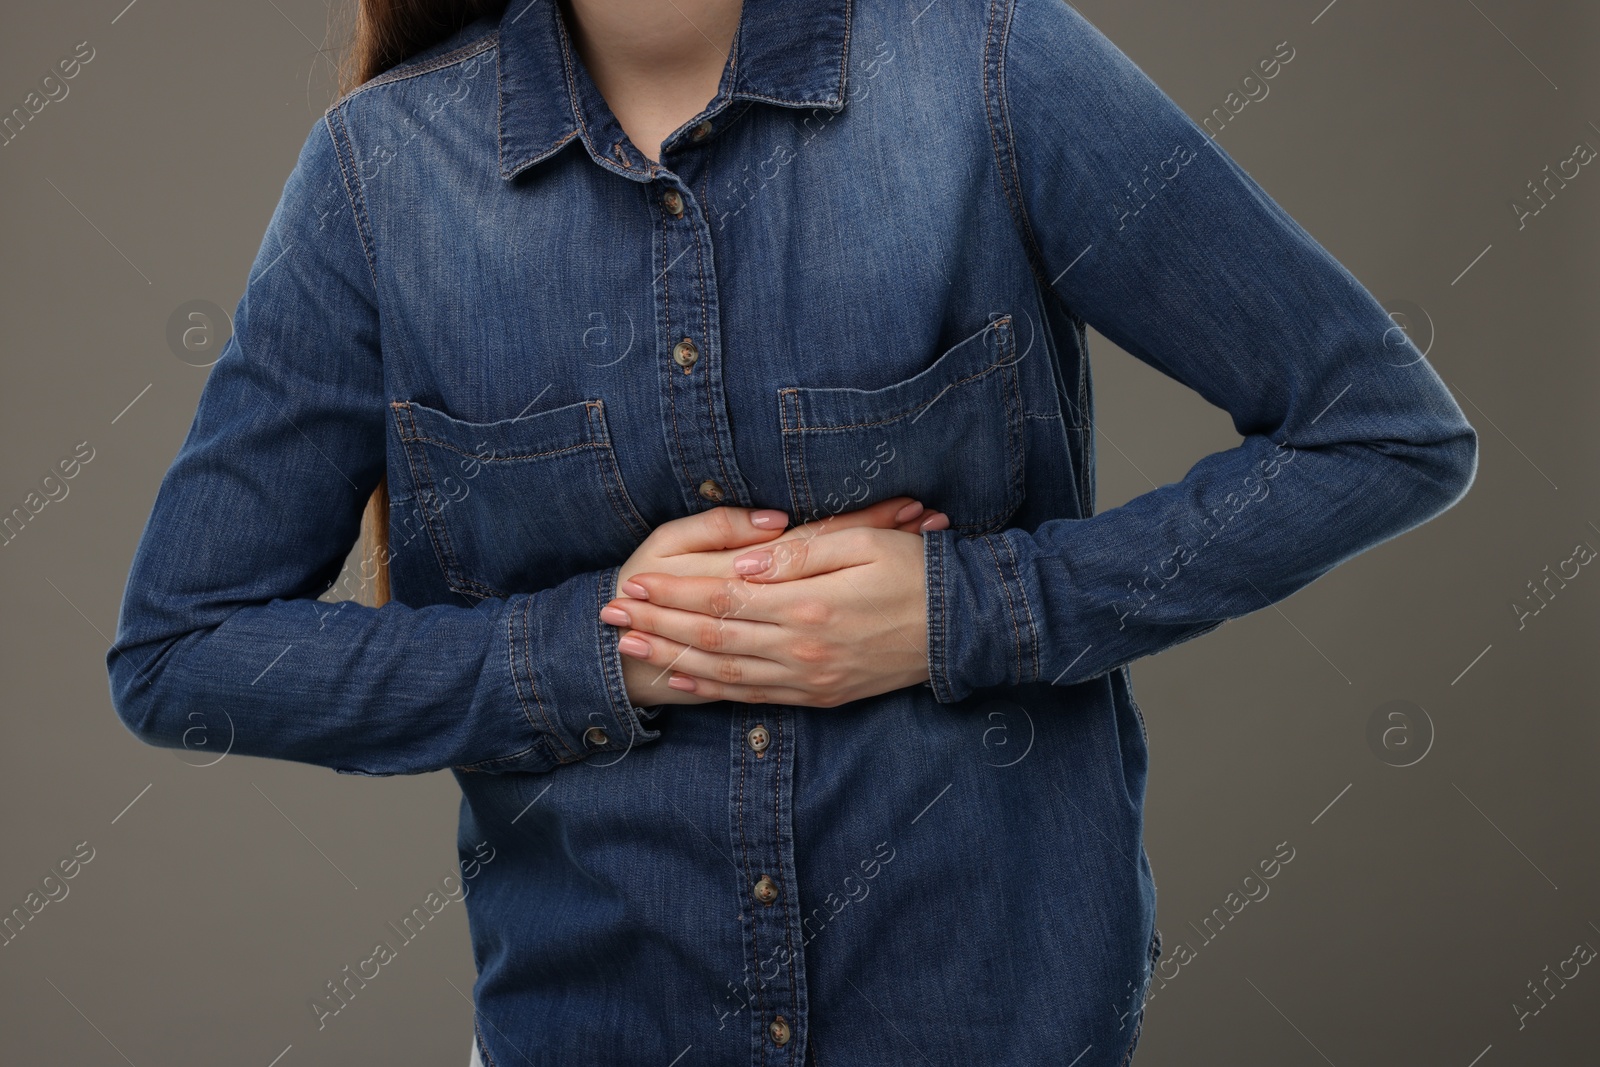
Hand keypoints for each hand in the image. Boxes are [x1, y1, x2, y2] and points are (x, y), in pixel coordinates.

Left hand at [608, 498, 945, 707]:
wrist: (961, 629)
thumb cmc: (915, 572)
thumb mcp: (863, 543)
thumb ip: (799, 554)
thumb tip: (742, 566)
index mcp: (809, 605)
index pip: (723, 599)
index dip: (674, 592)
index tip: (635, 581)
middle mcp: (803, 648)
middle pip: (713, 637)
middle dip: (658, 624)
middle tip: (612, 614)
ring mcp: (810, 678)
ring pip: (727, 672)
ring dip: (674, 658)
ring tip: (631, 646)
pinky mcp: (820, 695)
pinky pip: (757, 696)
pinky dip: (716, 689)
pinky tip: (686, 680)